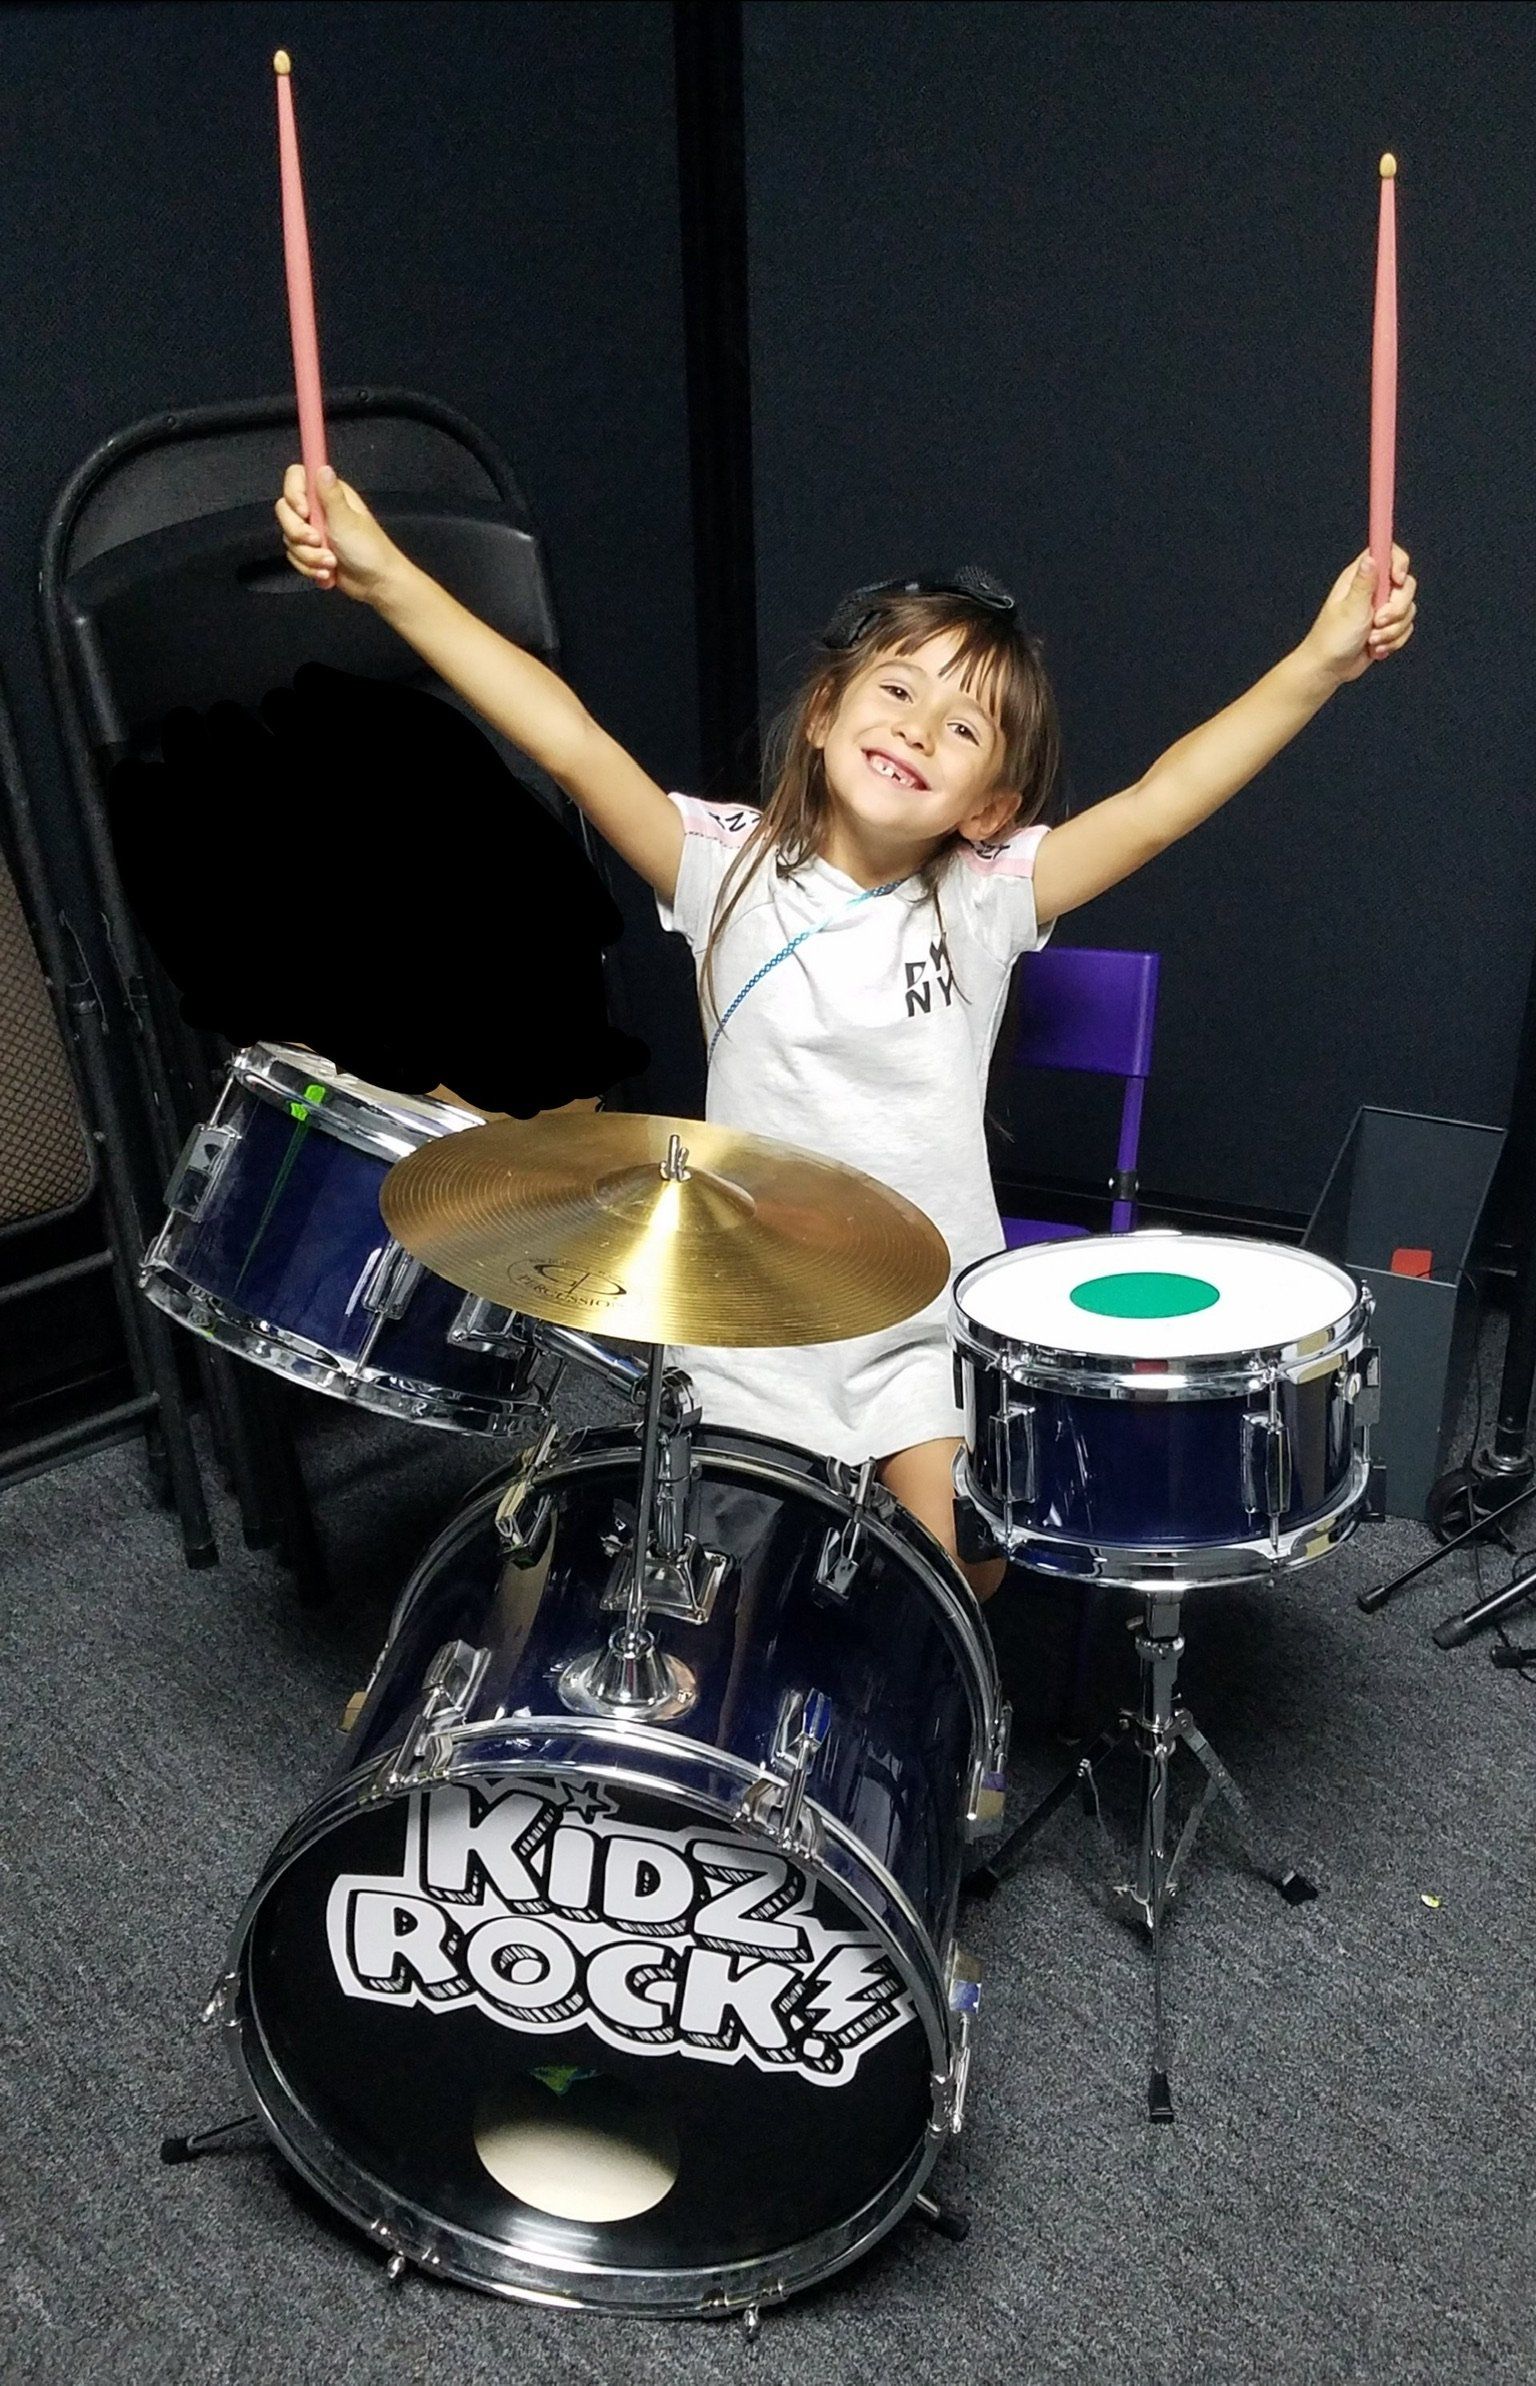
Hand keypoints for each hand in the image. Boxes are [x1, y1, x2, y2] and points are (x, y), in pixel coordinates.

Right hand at [274, 463, 398, 600]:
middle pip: (285, 511)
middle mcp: (318, 509)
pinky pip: (295, 557)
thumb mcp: (346, 519)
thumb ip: (330, 494)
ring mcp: (313, 531)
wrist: (377, 583)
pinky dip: (309, 568)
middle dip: (298, 532)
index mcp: (328, 494)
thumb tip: (324, 467)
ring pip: (290, 538)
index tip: (304, 512)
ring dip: (309, 556)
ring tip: (331, 563)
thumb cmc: (368, 549)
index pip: (296, 477)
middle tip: (318, 541)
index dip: (293, 493)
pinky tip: (327, 574)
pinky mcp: (312, 552)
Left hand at [1303, 544, 1416, 684]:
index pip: (1388, 553)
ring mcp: (1381, 608)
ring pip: (1408, 610)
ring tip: (1372, 639)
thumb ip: (1364, 582)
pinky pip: (1405, 628)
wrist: (1330, 668)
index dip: (1399, 563)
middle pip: (1406, 584)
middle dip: (1398, 608)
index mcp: (1360, 578)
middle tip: (1378, 621)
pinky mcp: (1387, 627)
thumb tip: (1371, 557)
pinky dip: (1394, 641)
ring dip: (1393, 630)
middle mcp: (1373, 590)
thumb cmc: (1333, 638)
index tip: (1397, 581)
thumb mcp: (1351, 608)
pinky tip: (1375, 648)